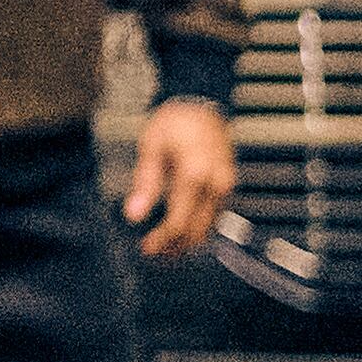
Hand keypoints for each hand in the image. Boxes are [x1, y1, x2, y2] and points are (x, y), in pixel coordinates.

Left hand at [123, 97, 236, 256]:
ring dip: (186, 242)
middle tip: (153, 254)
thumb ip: (145, 183)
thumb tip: (134, 214)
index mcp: (195, 174)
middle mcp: (215, 185)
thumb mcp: (151, 147)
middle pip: (196, 231)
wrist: (204, 107)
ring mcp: (225, 188)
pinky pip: (213, 218)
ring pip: (208, 228)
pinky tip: (181, 233)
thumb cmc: (177, 123)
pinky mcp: (227, 189)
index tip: (147, 248)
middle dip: (174, 247)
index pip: (179, 221)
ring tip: (165, 250)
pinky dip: (197, 229)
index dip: (162, 240)